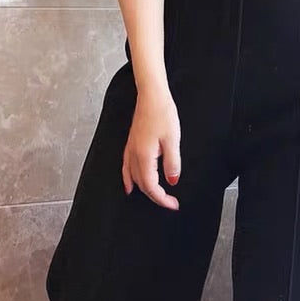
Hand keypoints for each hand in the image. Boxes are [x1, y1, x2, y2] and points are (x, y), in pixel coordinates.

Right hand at [122, 88, 180, 209]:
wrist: (151, 95)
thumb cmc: (162, 113)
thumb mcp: (172, 139)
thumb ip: (172, 162)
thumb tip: (172, 181)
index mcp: (144, 156)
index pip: (151, 186)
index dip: (162, 198)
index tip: (173, 204)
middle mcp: (134, 155)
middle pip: (142, 184)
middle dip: (155, 196)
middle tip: (170, 202)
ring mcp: (130, 149)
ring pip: (133, 177)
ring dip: (144, 190)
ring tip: (155, 198)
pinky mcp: (131, 144)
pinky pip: (126, 168)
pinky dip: (128, 179)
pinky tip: (129, 185)